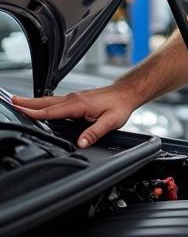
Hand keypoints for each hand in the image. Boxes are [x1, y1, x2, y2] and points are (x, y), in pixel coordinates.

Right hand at [10, 83, 138, 147]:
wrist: (127, 93)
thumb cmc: (120, 106)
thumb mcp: (111, 122)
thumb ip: (95, 132)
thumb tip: (81, 143)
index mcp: (79, 104)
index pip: (53, 111)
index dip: (36, 113)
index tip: (21, 112)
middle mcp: (73, 99)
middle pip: (45, 103)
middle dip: (27, 103)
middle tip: (11, 101)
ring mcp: (73, 98)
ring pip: (48, 101)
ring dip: (32, 102)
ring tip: (17, 102)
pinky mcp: (75, 99)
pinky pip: (54, 101)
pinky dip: (42, 103)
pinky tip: (37, 106)